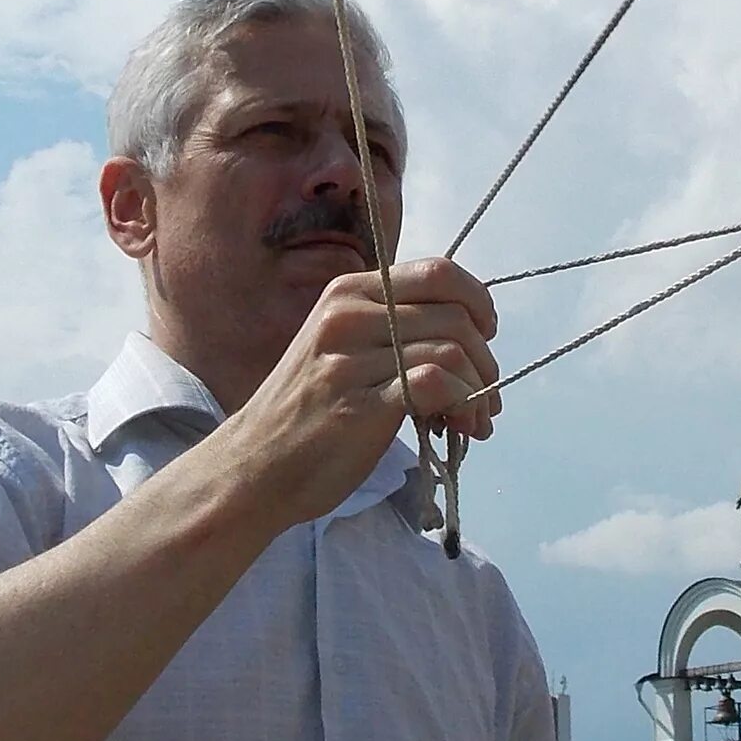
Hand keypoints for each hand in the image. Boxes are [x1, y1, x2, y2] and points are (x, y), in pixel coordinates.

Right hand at [218, 255, 501, 530]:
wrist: (254, 468)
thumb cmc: (308, 411)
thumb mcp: (345, 347)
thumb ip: (396, 329)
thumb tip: (471, 336)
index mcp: (349, 292)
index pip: (439, 272)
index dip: (478, 301)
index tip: (487, 334)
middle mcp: (348, 315)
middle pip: (455, 315)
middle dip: (485, 358)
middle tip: (486, 393)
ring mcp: (349, 359)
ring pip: (451, 350)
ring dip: (480, 388)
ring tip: (476, 418)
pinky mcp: (357, 403)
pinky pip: (434, 384)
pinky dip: (463, 404)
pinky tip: (462, 426)